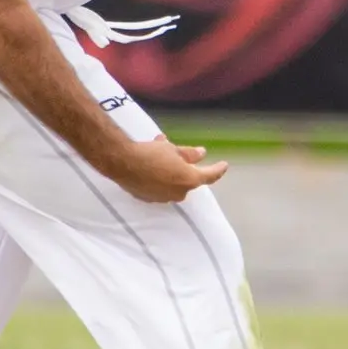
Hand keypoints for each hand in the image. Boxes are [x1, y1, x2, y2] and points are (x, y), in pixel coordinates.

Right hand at [111, 137, 227, 202]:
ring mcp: (163, 198)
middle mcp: (178, 193)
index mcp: (189, 180)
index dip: (218, 169)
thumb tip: (201, 154)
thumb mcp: (172, 149)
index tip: (224, 165)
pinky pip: (159, 187)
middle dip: (184, 166)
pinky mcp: (148, 198)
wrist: (123, 163)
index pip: (210, 176)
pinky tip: (149, 164)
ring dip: (169, 170)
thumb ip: (189, 154)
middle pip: (188, 179)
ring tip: (159, 152)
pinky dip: (158, 176)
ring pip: (172, 182)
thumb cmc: (151, 153)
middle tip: (176, 151)